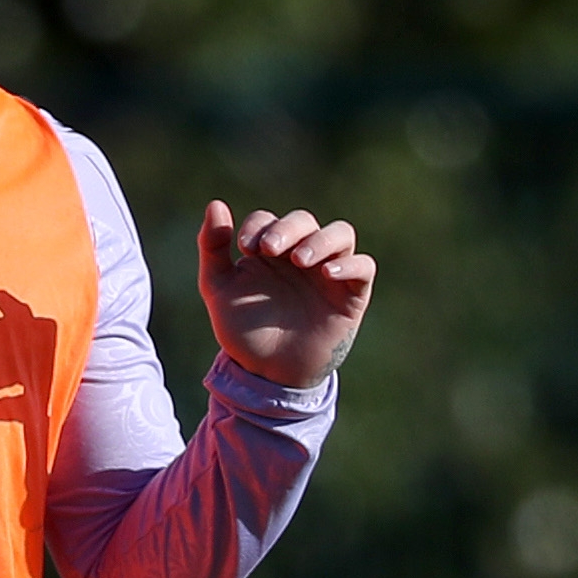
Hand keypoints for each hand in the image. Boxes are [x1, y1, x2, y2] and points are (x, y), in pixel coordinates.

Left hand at [198, 201, 375, 389]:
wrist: (267, 373)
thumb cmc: (244, 331)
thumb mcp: (218, 289)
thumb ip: (213, 248)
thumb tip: (216, 204)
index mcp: (270, 250)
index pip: (269, 220)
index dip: (259, 225)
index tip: (246, 247)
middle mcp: (301, 254)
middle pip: (304, 220)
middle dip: (288, 228)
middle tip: (270, 248)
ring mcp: (329, 272)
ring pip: (341, 234)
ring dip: (321, 240)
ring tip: (300, 259)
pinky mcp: (351, 294)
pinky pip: (364, 267)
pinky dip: (350, 264)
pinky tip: (328, 273)